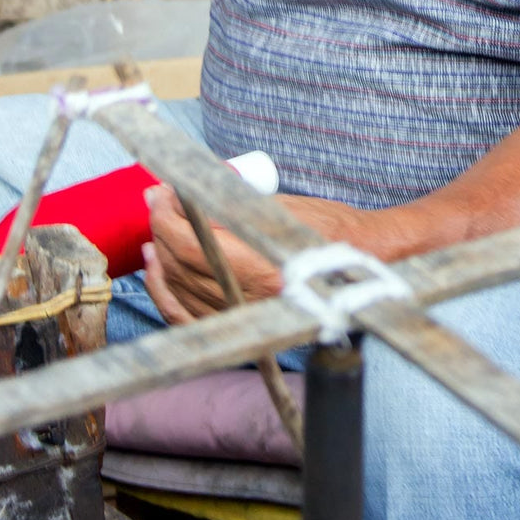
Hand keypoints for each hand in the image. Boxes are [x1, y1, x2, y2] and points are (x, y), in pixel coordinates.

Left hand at [142, 184, 365, 323]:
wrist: (364, 270)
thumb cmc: (331, 233)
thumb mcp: (283, 208)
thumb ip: (234, 205)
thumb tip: (186, 192)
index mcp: (264, 266)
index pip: (193, 242)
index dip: (168, 215)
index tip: (160, 192)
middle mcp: (252, 299)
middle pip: (181, 264)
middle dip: (162, 229)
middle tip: (158, 201)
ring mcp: (244, 318)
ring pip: (179, 290)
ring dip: (160, 258)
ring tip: (155, 232)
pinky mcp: (241, 327)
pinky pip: (187, 318)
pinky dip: (166, 294)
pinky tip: (158, 272)